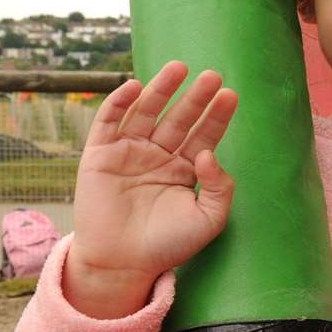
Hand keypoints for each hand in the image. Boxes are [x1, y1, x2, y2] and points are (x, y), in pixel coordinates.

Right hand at [63, 61, 237, 318]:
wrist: (124, 264)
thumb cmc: (169, 245)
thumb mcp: (208, 218)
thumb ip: (218, 186)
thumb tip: (209, 153)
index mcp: (185, 168)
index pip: (205, 134)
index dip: (217, 115)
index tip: (231, 95)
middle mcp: (159, 156)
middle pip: (180, 118)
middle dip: (195, 97)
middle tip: (213, 75)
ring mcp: (129, 153)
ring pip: (147, 113)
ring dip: (161, 89)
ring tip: (178, 68)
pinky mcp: (100, 156)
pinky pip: (108, 123)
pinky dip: (119, 103)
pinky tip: (134, 86)